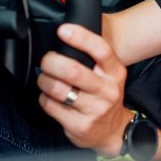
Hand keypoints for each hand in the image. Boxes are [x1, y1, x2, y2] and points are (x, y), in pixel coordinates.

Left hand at [37, 24, 133, 155]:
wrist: (113, 130)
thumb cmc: (105, 95)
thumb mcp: (109, 74)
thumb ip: (94, 57)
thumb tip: (68, 34)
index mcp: (116, 72)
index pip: (101, 50)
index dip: (81, 37)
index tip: (63, 30)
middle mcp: (108, 91)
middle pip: (73, 70)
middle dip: (51, 61)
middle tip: (47, 60)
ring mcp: (95, 110)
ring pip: (58, 89)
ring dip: (44, 80)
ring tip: (45, 79)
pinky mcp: (80, 126)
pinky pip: (51, 106)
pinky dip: (44, 98)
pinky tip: (49, 97)